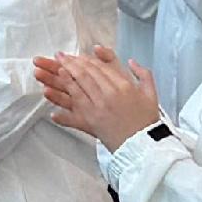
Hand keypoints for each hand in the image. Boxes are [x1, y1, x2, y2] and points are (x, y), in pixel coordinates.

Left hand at [34, 45, 163, 146]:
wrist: (143, 145)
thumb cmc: (146, 121)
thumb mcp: (150, 93)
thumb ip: (143, 74)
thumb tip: (131, 61)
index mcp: (123, 86)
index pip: (99, 67)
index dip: (84, 60)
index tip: (75, 56)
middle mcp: (108, 95)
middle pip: (85, 74)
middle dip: (70, 63)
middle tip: (59, 57)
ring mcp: (98, 109)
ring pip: (76, 87)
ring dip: (62, 77)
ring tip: (51, 68)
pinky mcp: (90, 123)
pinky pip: (73, 109)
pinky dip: (61, 102)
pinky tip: (50, 95)